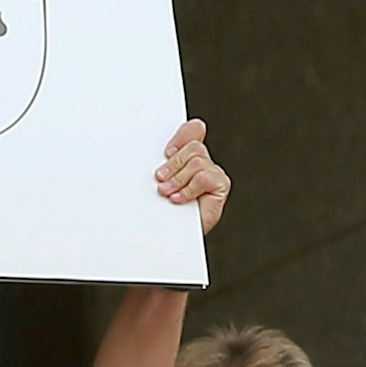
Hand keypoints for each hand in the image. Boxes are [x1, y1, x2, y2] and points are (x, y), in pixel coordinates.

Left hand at [157, 119, 228, 236]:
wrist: (168, 236)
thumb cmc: (159, 211)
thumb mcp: (152, 184)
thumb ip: (155, 166)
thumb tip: (145, 152)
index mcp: (185, 156)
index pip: (193, 130)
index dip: (182, 135)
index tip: (166, 151)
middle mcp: (201, 162)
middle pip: (193, 147)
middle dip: (173, 163)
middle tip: (159, 178)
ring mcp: (212, 173)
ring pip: (197, 162)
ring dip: (177, 178)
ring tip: (166, 192)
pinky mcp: (220, 185)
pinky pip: (204, 178)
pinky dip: (188, 189)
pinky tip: (178, 199)